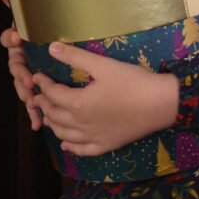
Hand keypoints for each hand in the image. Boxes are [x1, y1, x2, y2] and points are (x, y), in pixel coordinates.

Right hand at [0, 0, 42, 131]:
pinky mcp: (38, 88)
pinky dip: (34, 112)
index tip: (18, 37)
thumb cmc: (47, 28)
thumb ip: (19, 2)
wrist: (63, 43)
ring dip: (26, 95)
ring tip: (33, 101)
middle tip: (28, 78)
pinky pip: (34, 101)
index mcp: (19, 40)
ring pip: (23, 86)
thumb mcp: (37, 15)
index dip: (11, 37)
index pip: (8, 38)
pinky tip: (37, 123)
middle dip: (20, 74)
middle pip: (15, 67)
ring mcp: (28, 74)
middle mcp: (20, 58)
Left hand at [32, 44, 179, 156]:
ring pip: (64, 135)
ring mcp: (93, 137)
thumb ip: (76, 57)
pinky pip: (83, 150)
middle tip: (38, 96)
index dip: (43, 84)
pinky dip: (70, 147)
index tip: (38, 76)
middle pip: (55, 115)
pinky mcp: (106, 145)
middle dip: (44, 104)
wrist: (160, 104)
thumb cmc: (132, 81)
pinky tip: (66, 144)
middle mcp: (81, 124)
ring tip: (47, 117)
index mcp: (78, 103)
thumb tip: (51, 48)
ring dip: (53, 125)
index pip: (53, 94)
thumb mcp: (103, 65)